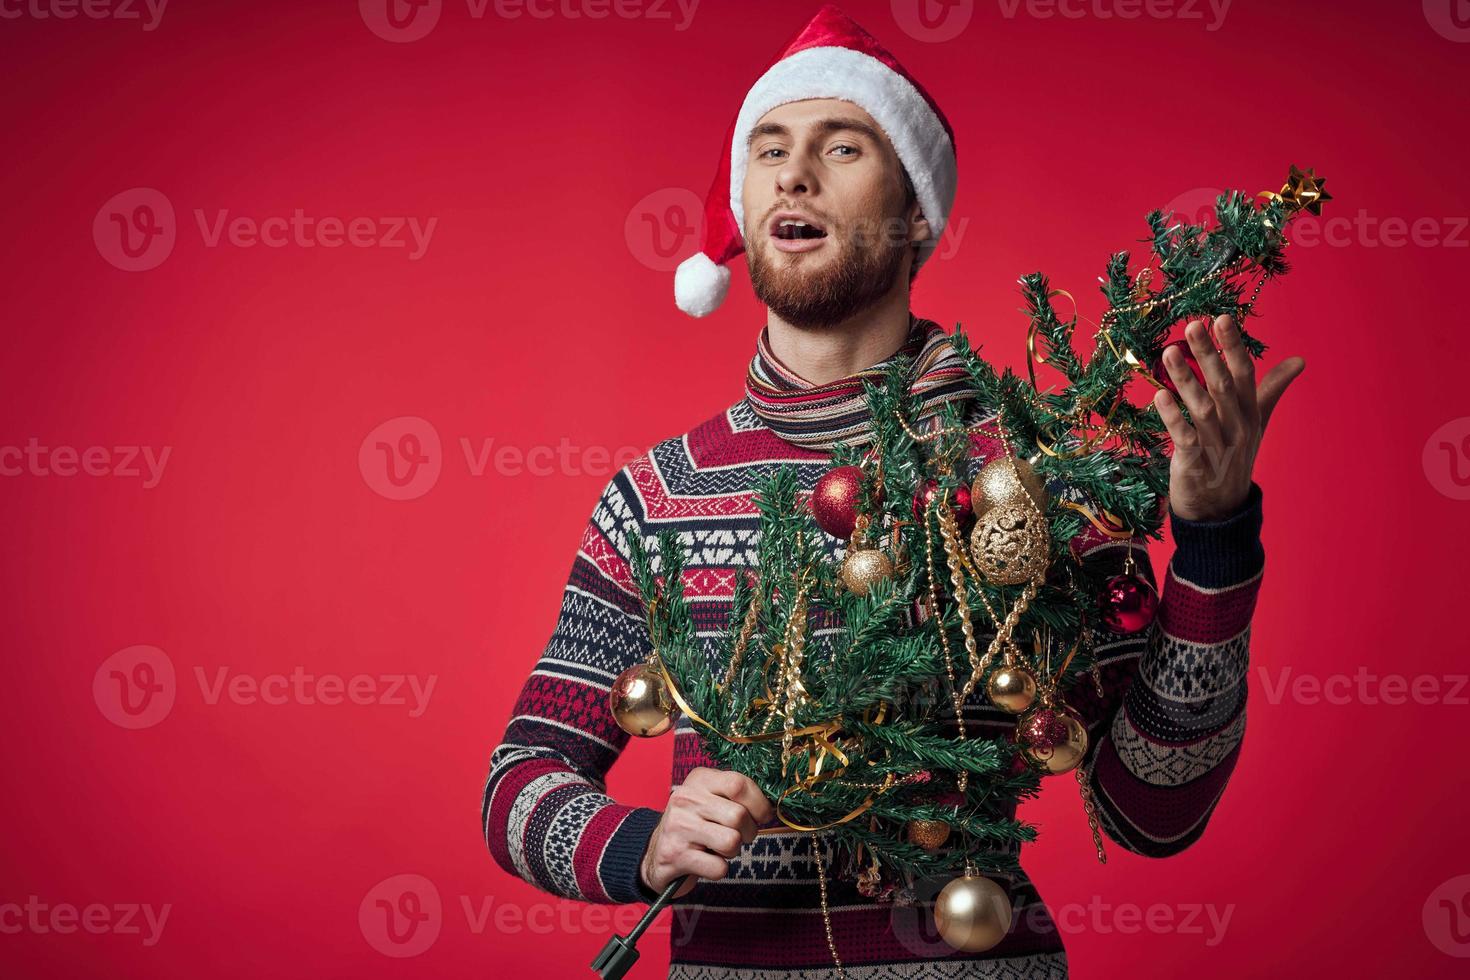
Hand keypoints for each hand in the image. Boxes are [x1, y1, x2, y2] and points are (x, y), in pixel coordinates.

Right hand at [640, 767, 773, 898]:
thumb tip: (770, 807)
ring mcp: (678, 827)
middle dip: (748, 833)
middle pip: (739, 816)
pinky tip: (705, 862)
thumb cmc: (695, 825)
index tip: (761, 816)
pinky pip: (718, 868)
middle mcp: (685, 799)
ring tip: (719, 848)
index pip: (739, 784)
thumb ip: (738, 796)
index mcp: (699, 780)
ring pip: (731, 842)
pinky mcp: (674, 856)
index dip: (759, 804)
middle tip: (737, 836)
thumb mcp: (711, 799)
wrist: (655, 853)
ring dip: (732, 852)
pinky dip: (718, 869)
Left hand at [1153, 315, 1303, 521]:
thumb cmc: (1234, 458)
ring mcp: (1217, 447)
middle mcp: (1237, 427)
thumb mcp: (1255, 422)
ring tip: (1169, 352)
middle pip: (1222, 386)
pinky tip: (1159, 395)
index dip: (1233, 346)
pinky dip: (1173, 417)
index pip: (1244, 374)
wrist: (1221, 511)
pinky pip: (1185, 438)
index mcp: (1250, 413)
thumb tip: (1299, 360)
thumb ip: (1271, 390)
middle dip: (1208, 355)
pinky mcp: (1196, 465)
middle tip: (1192, 325)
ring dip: (1187, 379)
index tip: (1221, 317)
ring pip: (1203, 408)